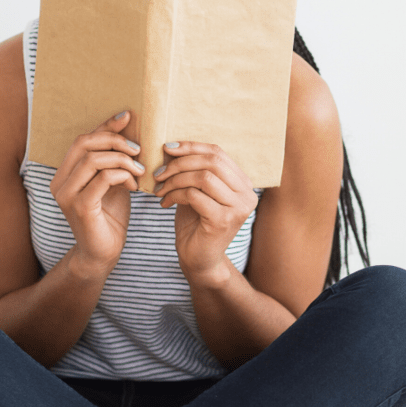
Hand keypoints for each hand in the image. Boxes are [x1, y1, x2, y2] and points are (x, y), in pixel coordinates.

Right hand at [50, 110, 145, 272]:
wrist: (103, 253)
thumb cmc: (109, 216)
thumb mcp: (111, 181)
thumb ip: (112, 159)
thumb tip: (126, 125)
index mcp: (63, 173)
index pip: (82, 139)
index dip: (105, 126)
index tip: (128, 118)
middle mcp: (59, 182)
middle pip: (84, 144)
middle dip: (115, 141)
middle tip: (138, 149)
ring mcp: (67, 195)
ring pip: (94, 159)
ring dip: (123, 160)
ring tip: (140, 170)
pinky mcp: (80, 207)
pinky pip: (104, 178)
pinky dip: (123, 176)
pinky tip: (134, 185)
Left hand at [153, 140, 257, 287]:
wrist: (199, 260)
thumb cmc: (196, 224)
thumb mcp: (197, 191)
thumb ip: (194, 171)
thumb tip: (173, 146)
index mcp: (243, 183)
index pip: (218, 153)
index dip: (192, 146)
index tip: (167, 148)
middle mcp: (246, 194)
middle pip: (212, 162)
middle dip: (180, 163)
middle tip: (159, 172)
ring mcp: (238, 208)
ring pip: (203, 177)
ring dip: (175, 180)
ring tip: (160, 188)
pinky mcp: (223, 220)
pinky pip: (195, 195)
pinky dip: (175, 195)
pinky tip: (164, 203)